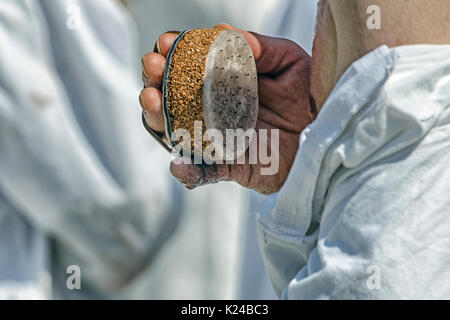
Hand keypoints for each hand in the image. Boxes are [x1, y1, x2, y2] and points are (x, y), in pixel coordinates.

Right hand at [139, 24, 313, 193]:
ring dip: (158, 120)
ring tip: (151, 102)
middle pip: (174, 98)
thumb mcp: (290, 62)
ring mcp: (220, 138)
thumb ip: (260, 47)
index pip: (190, 68)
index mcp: (227, 83)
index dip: (173, 55)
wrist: (330, 133)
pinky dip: (188, 171)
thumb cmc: (310, 95)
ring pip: (178, 132)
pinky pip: (204, 172)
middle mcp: (217, 110)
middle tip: (152, 70)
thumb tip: (221, 32)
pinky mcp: (231, 166)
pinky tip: (179, 163)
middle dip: (155, 82)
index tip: (165, 44)